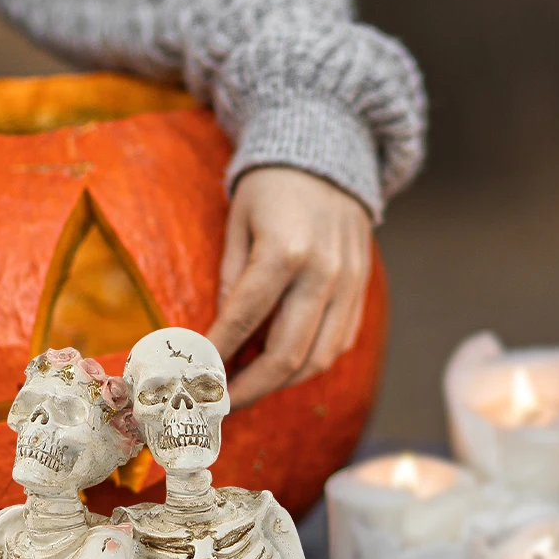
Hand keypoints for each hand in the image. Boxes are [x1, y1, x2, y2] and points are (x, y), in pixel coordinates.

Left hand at [208, 167, 371, 409]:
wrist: (327, 156)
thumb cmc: (270, 189)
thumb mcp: (236, 224)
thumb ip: (231, 281)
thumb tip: (221, 338)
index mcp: (285, 251)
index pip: (244, 320)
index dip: (217, 356)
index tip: (195, 377)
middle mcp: (324, 272)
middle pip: (288, 355)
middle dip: (249, 388)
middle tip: (218, 402)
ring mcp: (350, 284)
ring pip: (319, 358)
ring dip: (279, 384)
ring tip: (245, 389)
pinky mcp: (363, 290)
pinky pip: (339, 342)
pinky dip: (309, 362)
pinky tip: (279, 367)